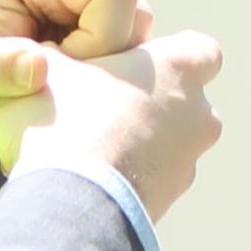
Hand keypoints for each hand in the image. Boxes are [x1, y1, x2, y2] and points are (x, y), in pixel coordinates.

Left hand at [0, 0, 147, 159]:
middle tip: (56, 76)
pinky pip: (131, 40)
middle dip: (104, 53)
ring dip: (105, 63)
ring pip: (137, 26)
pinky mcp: (100, 7)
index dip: (99, 38)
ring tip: (57, 77)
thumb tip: (39, 68)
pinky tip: (68, 74)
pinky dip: (107, 66)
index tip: (53, 69)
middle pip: (133, 6)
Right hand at [11, 15, 226, 221]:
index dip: (167, 54)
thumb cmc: (65, 121)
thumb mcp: (49, 69)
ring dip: (139, 144)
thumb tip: (52, 56)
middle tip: (103, 107)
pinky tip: (92, 180)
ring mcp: (190, 161)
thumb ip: (62, 56)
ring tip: (90, 150)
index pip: (200, 49)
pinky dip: (130, 177)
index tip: (132, 63)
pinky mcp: (172, 199)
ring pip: (170, 144)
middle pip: (184, 99)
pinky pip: (152, 180)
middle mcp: (200, 113)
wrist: (70, 201)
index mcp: (181, 67)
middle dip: (150, 102)